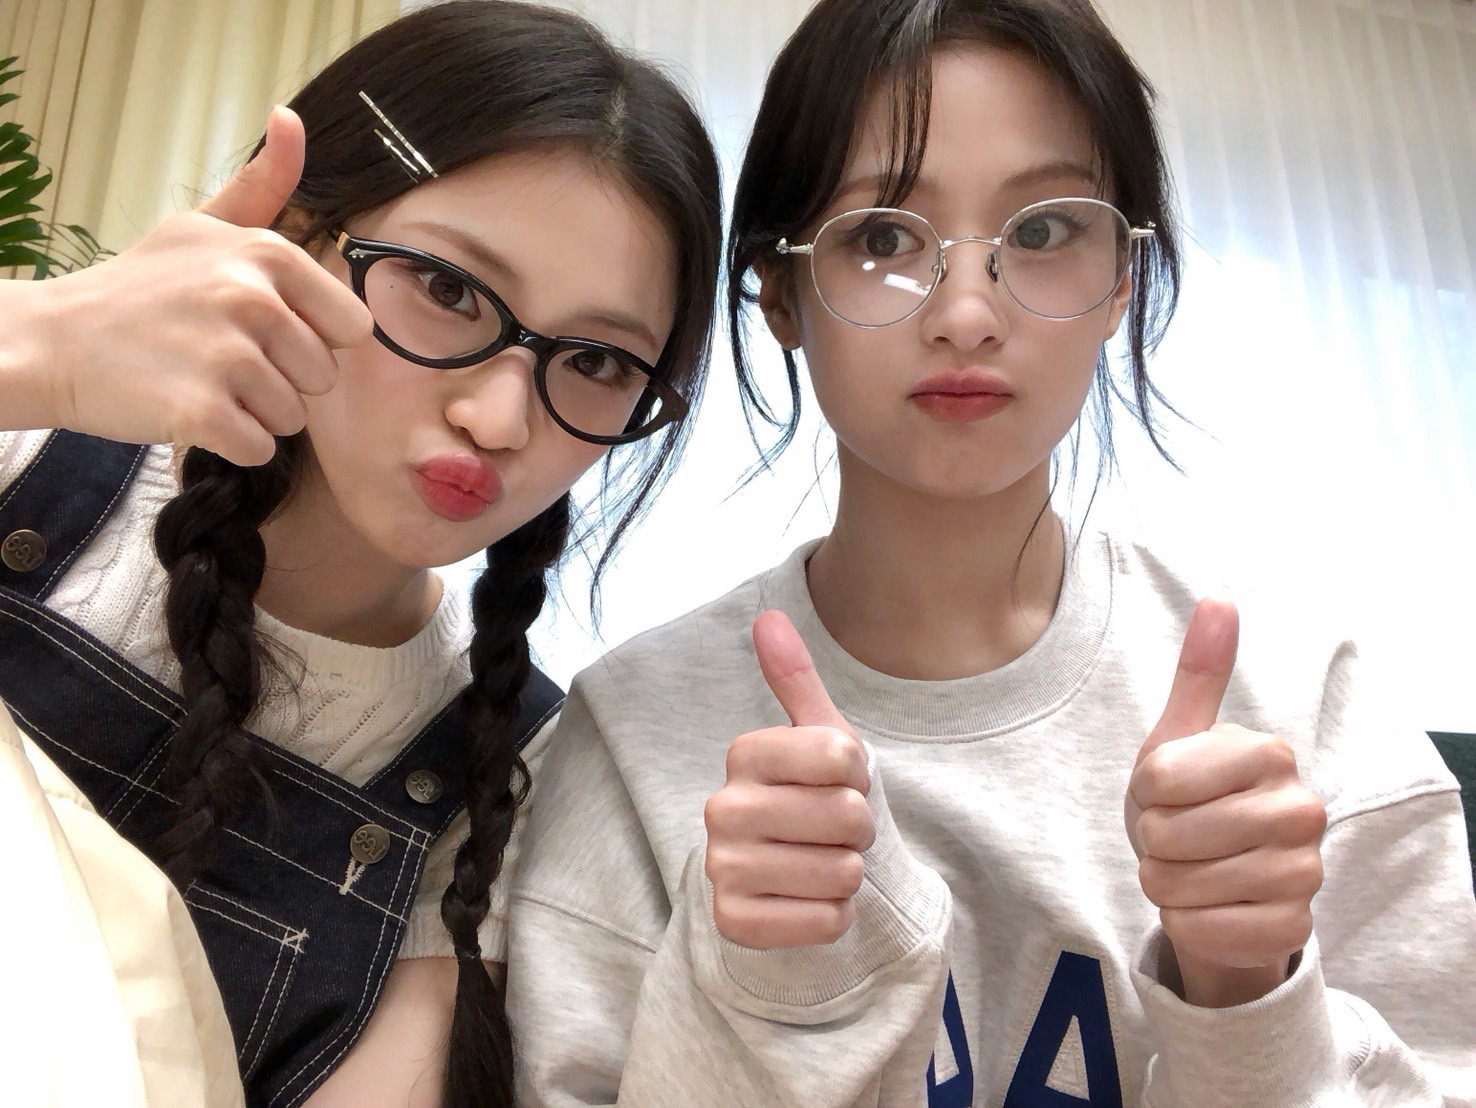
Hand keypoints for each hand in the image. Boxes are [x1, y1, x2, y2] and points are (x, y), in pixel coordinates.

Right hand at [33, 106, 371, 465]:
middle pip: (322, 377)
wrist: (54, 340)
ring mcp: (225, 355)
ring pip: (293, 417)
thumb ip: (263, 185)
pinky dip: (231, 443)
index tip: (263, 329)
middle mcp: (250, 298)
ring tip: (202, 381)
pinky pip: (259, 448)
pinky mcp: (201, 410)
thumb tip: (292, 118)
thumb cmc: (139, 290)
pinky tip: (191, 411)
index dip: (312, 338)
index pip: (351, 327)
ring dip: (254, 412)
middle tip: (220, 358)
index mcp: (267, 254)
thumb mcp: (202, 227)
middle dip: (282, 379)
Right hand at [703, 610, 873, 948]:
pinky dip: (834, 917)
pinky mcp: (735, 920)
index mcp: (744, 753)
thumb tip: (769, 616)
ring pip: (841, 872)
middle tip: (835, 831)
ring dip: (847, 874)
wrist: (786, 879)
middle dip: (859, 829)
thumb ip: (796, 679)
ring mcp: (723, 866)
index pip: (844, 755)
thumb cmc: (813, 799)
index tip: (841, 782)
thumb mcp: (817, 738)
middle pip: (848, 815)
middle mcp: (722, 807)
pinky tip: (809, 901)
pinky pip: (826, 921)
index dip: (860, 774)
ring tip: (822, 863)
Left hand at [1126, 599, 1327, 1007]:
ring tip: (1188, 869)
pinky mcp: (1292, 929)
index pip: (1157, 776)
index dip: (1144, 789)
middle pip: (1165, 833)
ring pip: (1177, 886)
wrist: (1213, 882)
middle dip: (1152, 840)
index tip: (1165, 791)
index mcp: (1269, 753)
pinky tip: (1206, 908)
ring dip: (1164, 883)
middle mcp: (1302, 810)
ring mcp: (1304, 873)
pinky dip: (1186, 923)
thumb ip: (1199, 673)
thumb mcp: (1178, 739)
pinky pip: (1201, 930)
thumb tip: (1220, 599)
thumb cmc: (1189, 803)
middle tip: (1177, 836)